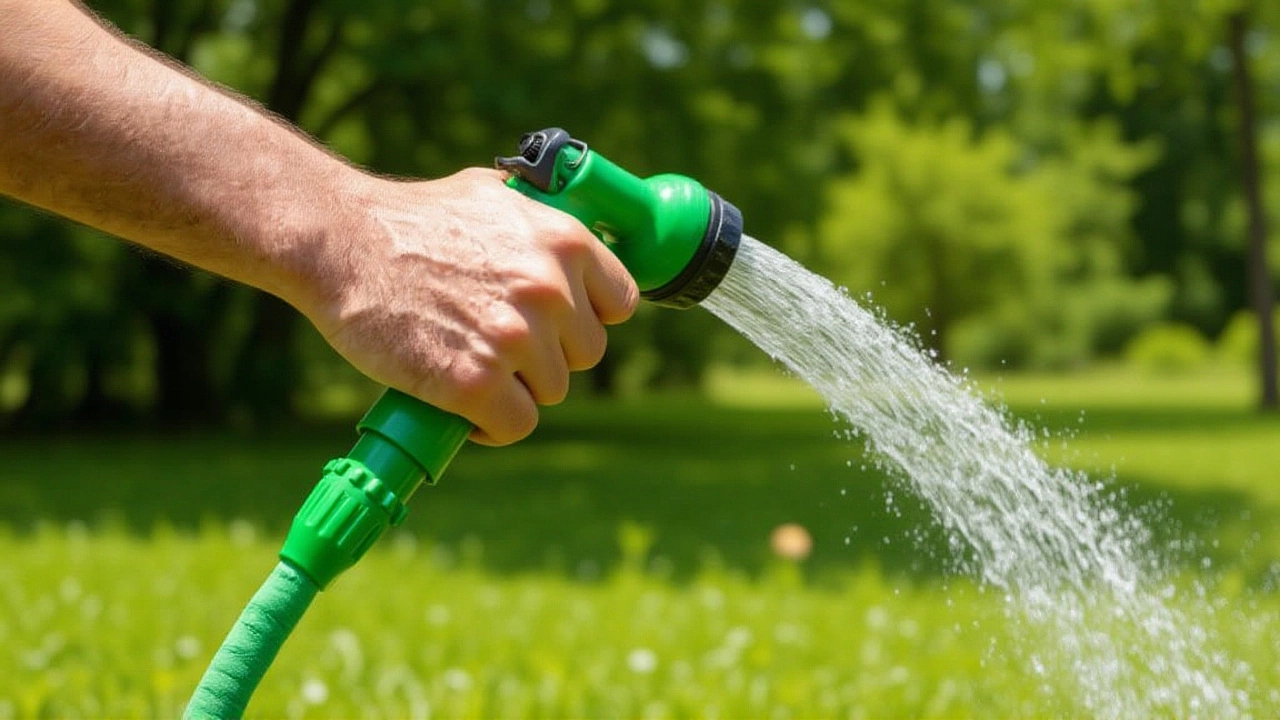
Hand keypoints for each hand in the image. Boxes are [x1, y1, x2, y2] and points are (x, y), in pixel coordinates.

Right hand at [302, 167, 638, 445]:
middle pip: (585, 354)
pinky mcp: (476, 383)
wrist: (340, 241)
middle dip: (547, 356)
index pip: (619, 303)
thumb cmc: (410, 217)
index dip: (586, 319)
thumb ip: (539, 219)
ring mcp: (515, 338)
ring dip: (515, 390)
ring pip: (550, 392)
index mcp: (564, 241)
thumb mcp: (491, 194)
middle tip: (497, 346)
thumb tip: (570, 236)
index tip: (558, 326)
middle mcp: (549, 289)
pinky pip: (515, 425)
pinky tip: (465, 410)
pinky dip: (491, 427)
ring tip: (470, 369)